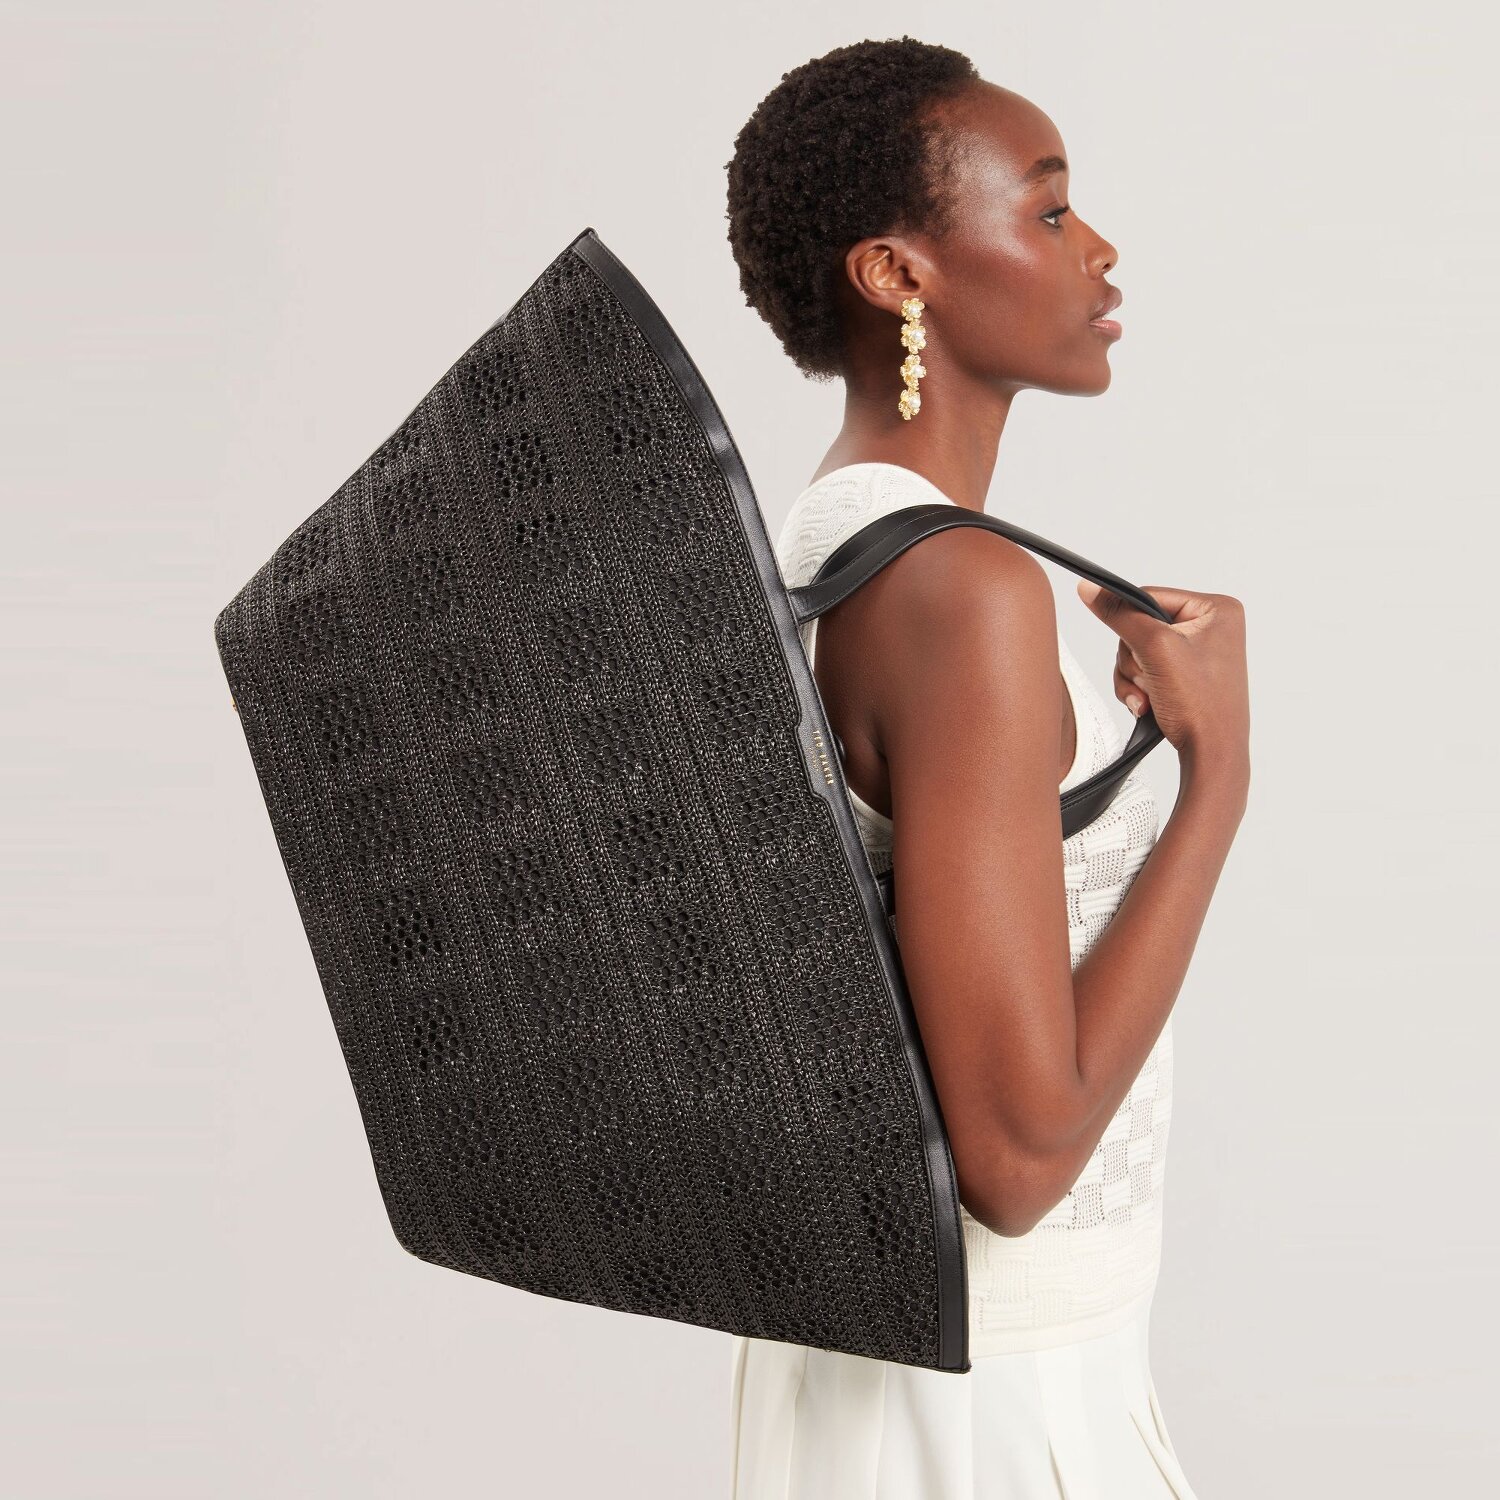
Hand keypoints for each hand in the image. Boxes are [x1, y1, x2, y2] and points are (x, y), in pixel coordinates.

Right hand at [1075, 578, 1248, 763]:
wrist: (1211, 754)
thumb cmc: (1202, 707)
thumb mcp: (1155, 650)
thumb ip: (1120, 616)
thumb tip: (1091, 589)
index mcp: (1217, 609)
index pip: (1149, 596)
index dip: (1131, 624)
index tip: (1137, 648)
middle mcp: (1211, 627)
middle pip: (1140, 626)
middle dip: (1134, 659)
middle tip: (1150, 679)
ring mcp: (1198, 653)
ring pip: (1137, 651)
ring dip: (1134, 677)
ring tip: (1151, 696)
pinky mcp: (1186, 674)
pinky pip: (1145, 669)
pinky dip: (1140, 688)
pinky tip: (1151, 703)